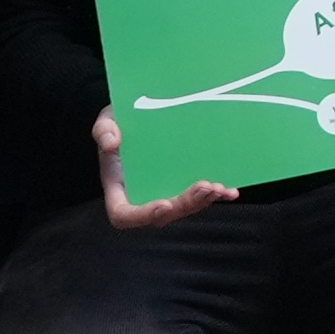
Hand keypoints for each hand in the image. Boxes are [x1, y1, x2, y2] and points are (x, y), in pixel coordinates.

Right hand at [97, 106, 232, 229]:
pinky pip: (198, 197)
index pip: (124, 215)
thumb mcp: (106, 121)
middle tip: (206, 188)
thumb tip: (111, 143)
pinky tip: (231, 190)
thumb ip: (103, 131)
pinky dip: (215, 195)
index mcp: (119, 190)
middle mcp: (143, 197)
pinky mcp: (182, 186)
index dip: (144, 214)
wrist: (138, 118)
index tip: (163, 203)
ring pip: (185, 208)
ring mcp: (164, 194)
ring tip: (221, 188)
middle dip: (186, 204)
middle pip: (164, 214)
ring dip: (204, 201)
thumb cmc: (118, 123)